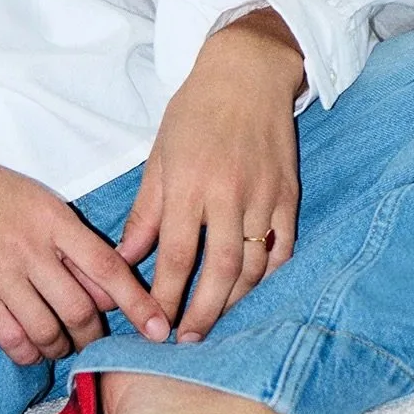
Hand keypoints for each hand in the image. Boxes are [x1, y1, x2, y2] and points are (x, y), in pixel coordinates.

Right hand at [0, 105, 171, 367]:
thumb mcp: (38, 201)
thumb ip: (73, 243)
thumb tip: (108, 290)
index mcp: (54, 219)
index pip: (109, 269)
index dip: (139, 305)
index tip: (159, 330)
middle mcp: (30, 247)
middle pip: (81, 310)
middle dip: (93, 335)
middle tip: (92, 339)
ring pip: (48, 330)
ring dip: (60, 347)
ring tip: (60, 345)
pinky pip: (10, 338)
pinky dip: (27, 352)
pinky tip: (30, 349)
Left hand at [121, 9, 303, 341]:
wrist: (247, 73)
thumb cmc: (194, 114)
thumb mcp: (158, 157)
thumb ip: (145, 213)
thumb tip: (125, 259)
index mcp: (187, 187)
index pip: (173, 259)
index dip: (163, 298)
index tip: (153, 326)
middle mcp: (226, 196)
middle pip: (216, 273)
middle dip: (200, 314)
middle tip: (186, 340)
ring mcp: (262, 198)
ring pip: (251, 268)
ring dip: (233, 302)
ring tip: (214, 321)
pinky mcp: (289, 196)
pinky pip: (282, 249)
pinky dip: (268, 277)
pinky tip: (251, 292)